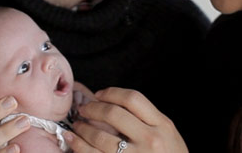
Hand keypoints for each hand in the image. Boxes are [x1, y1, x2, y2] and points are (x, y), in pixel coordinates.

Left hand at [65, 87, 187, 152]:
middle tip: (83, 110)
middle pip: (114, 114)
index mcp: (162, 125)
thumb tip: (113, 105)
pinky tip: (72, 141)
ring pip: (100, 137)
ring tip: (77, 126)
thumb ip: (147, 120)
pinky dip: (79, 147)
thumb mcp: (169, 135)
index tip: (99, 95)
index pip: (133, 99)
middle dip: (92, 109)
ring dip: (83, 129)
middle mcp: (150, 140)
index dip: (111, 93)